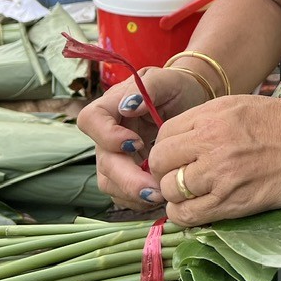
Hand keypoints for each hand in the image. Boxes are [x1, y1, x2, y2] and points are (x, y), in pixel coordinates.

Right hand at [76, 69, 205, 209]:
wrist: (190, 102)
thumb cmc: (177, 88)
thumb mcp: (167, 80)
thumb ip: (148, 87)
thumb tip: (128, 107)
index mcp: (112, 105)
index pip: (91, 120)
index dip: (108, 136)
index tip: (137, 142)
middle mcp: (108, 134)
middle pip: (103, 162)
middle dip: (127, 179)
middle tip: (156, 190)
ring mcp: (115, 156)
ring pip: (110, 183)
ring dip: (134, 194)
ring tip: (162, 195)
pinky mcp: (128, 173)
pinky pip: (123, 194)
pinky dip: (140, 200)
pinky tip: (161, 196)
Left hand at [151, 96, 280, 225]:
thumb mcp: (243, 106)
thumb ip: (208, 121)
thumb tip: (178, 142)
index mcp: (214, 113)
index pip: (165, 133)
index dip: (167, 148)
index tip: (176, 157)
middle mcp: (212, 141)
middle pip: (160, 161)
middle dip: (164, 171)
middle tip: (179, 176)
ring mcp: (221, 173)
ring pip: (170, 190)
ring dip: (175, 194)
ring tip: (192, 193)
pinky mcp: (233, 202)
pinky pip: (187, 215)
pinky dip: (185, 215)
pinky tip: (198, 208)